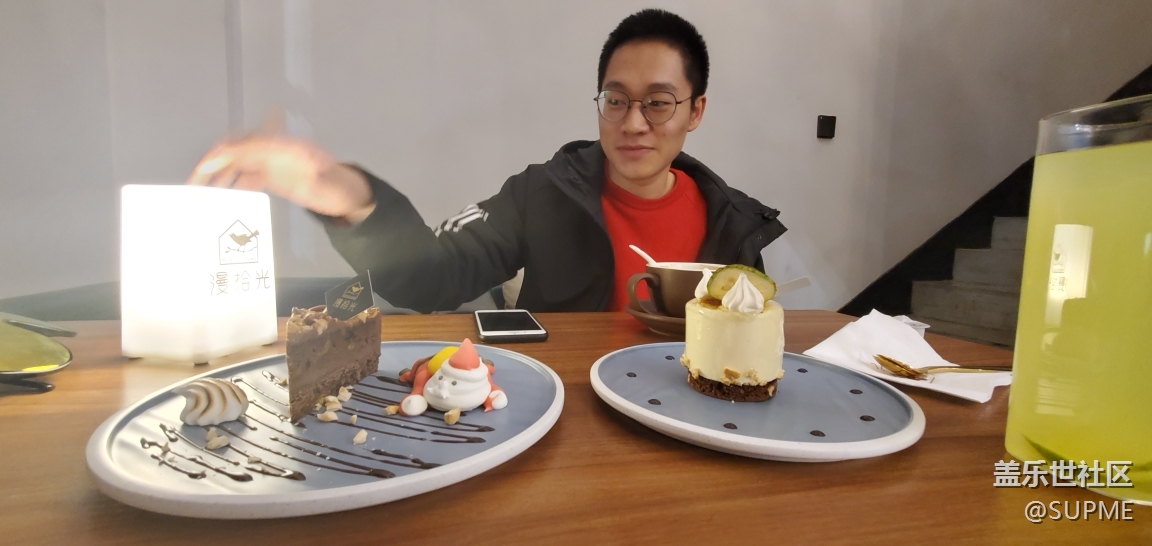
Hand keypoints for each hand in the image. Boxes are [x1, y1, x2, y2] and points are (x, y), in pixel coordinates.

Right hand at [187, 134, 375, 220]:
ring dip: (220, 176)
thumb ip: (298, 174)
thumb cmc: (343, 189)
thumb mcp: (325, 183)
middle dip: (214, 162)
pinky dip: (232, 184)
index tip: (207, 165)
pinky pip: (248, 175)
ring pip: (239, 163)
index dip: (228, 153)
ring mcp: (274, 163)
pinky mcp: (274, 176)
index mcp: (290, 147)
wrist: (353, 197)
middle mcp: (278, 151)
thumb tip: (287, 172)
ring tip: (201, 192)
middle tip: (194, 181)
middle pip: (239, 150)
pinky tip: (222, 198)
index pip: (251, 144)